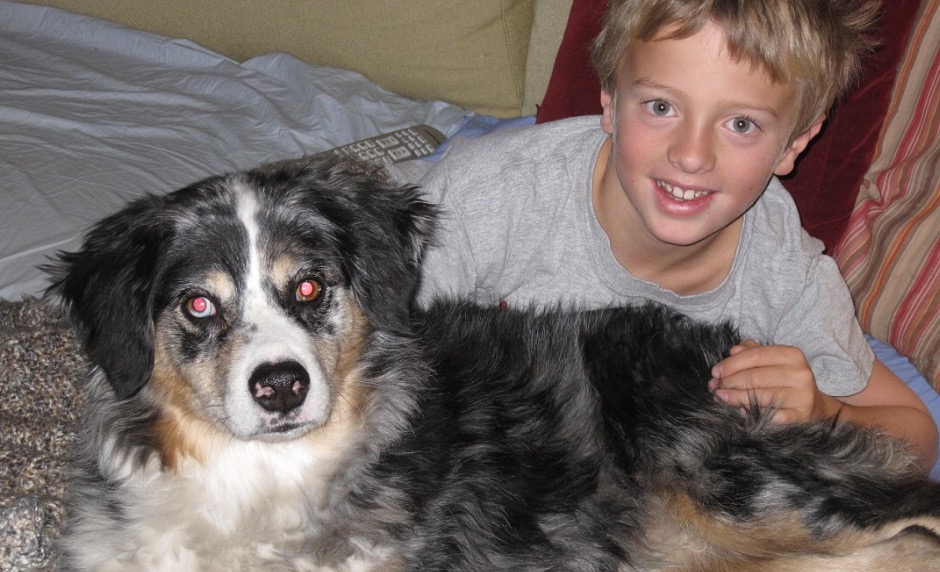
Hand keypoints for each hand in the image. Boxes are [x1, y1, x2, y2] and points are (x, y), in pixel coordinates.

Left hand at [708, 340, 841, 423]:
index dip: (732, 363)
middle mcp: (800, 374)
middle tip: (715, 386)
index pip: (756, 355)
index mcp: (793, 355)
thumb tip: (733, 351)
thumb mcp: (772, 360)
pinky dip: (750, 413)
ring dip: (734, 397)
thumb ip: (752, 351)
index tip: (716, 371)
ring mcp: (802, 396)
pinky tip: (738, 410)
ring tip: (720, 396)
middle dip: (729, 381)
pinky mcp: (800, 416)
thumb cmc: (784, 379)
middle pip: (755, 376)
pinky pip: (769, 415)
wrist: (812, 405)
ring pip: (759, 396)